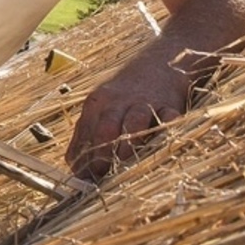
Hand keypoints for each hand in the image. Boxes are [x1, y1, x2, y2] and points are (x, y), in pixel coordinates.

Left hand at [66, 59, 192, 179]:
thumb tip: (74, 169)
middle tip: (102, 177)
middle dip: (102, 155)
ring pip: (135, 123)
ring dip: (129, 145)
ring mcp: (145, 102)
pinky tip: (160, 148)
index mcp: (97, 102)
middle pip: (106, 128)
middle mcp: (118, 101)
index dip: (83, 159)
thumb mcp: (100, 107)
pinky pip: (169, 120)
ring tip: (125, 164)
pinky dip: (165, 133)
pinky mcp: (170, 105)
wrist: (159, 63)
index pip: (85, 133)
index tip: (83, 180)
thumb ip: (86, 135)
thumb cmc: (124, 94)